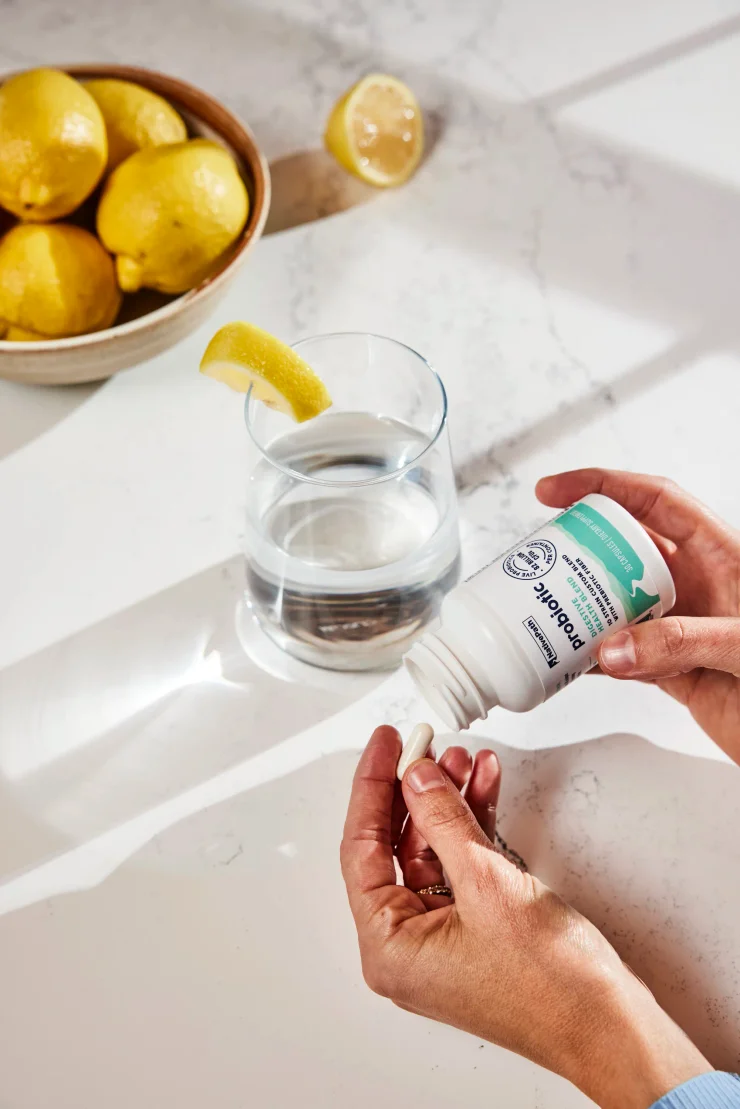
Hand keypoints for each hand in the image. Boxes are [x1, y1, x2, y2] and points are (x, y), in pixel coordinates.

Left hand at [342, 727, 709, 1108]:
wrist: (612, 1025)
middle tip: (426, 744)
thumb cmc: (552, 985)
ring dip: (449, 802)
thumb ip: (443, 821)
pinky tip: (484, 788)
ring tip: (463, 760)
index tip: (385, 744)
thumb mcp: (487, 882)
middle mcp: (407, 945)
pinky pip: (462, 865)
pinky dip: (473, 826)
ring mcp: (442, 937)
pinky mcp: (476, 928)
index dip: (371, 788)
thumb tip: (416, 778)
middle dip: (416, 790)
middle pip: (395, 845)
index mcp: (388, 947)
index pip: (361, 849)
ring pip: (433, 849)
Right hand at [537, 469, 739, 762]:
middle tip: (540, 559)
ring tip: (543, 609)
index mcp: (722, 555)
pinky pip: (621, 656)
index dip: (603, 486)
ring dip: (581, 608)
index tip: (554, 490)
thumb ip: (680, 642)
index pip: (655, 501)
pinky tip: (569, 662)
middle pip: (625, 549)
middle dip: (580, 550)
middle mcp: (700, 585)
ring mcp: (684, 627)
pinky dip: (592, 659)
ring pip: (617, 604)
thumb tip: (610, 649)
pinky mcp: (675, 672)